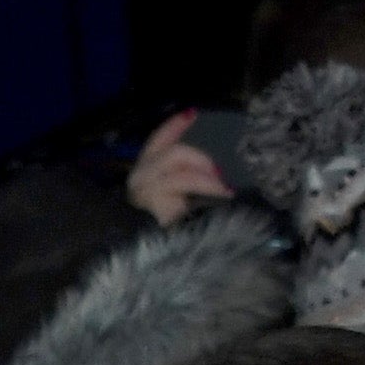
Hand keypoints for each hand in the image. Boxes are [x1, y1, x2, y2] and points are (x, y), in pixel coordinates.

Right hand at [128, 109, 231, 225]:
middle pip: (173, 152)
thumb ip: (186, 179)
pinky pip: (185, 183)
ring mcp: (145, 188)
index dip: (174, 125)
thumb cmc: (162, 227)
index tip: (193, 112)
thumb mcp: (176, 197)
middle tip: (218, 175)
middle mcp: (140, 176)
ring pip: (182, 169)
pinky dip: (207, 187)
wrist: (144, 253)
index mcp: (144, 170)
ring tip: (223, 190)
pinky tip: (223, 194)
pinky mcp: (155, 199)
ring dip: (206, 178)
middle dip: (199, 159)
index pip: (159, 139)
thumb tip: (215, 174)